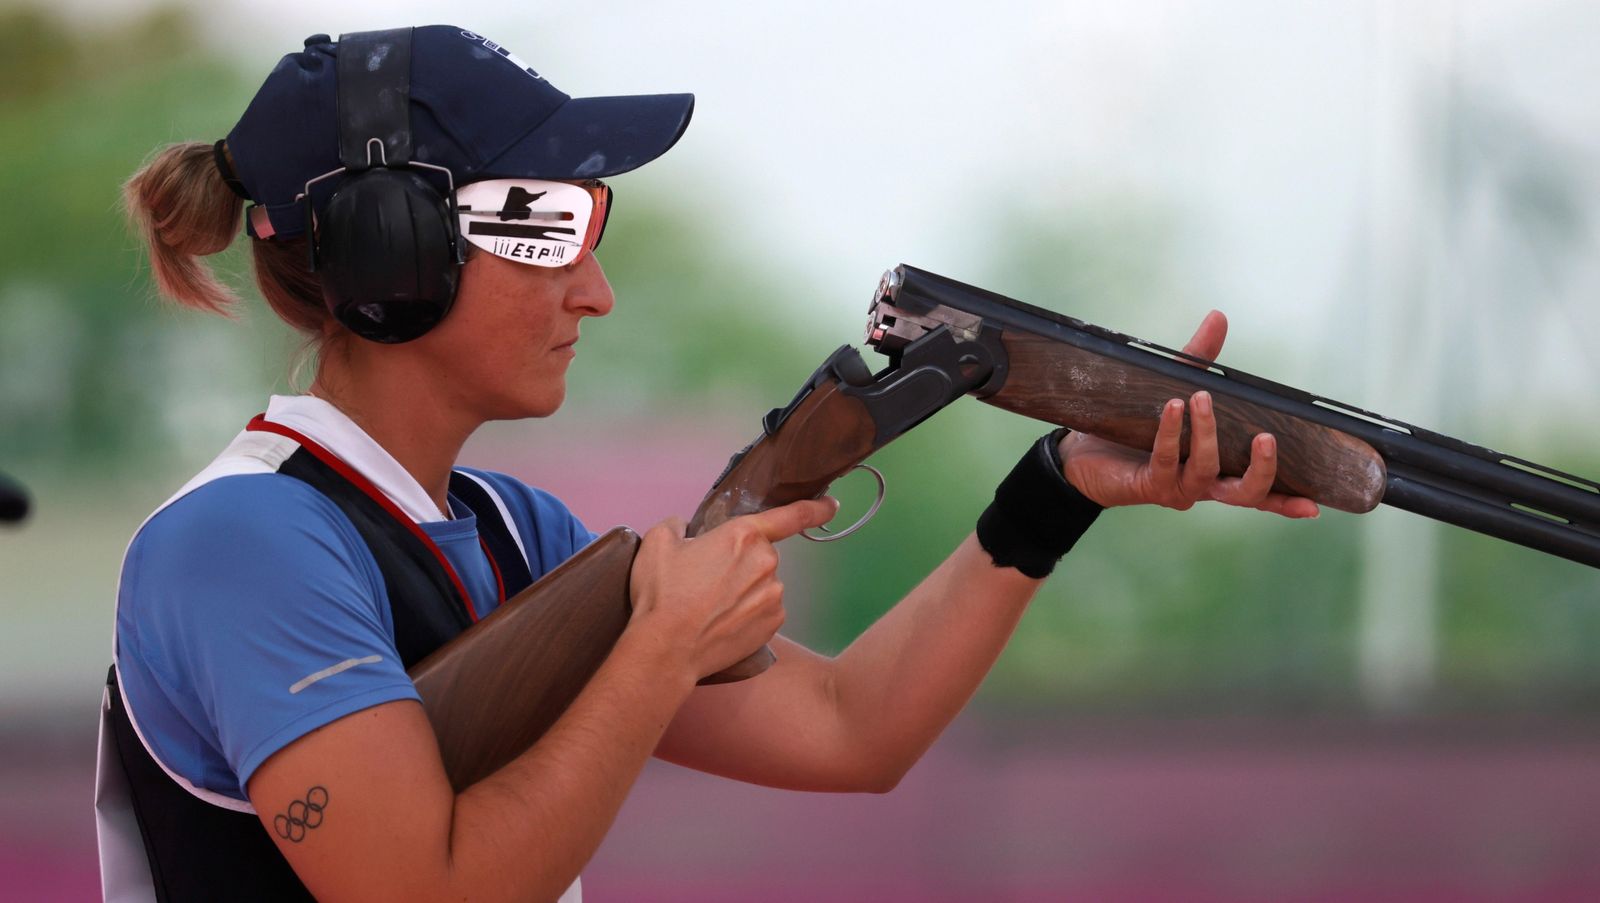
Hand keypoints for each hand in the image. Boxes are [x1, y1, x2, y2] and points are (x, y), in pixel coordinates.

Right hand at [628, 498, 837, 679]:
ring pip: (762, 584)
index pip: (792, 516)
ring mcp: (774, 595)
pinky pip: (764, 609)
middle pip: (761, 554)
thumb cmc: (663, 593)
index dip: (815, 508)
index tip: (830, 505)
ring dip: (745, 589)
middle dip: (740, 562)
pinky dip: (749, 612)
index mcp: (744, 535)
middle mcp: (767, 562)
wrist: (668, 648)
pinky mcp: (773, 624)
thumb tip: (684, 527)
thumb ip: (677, 525)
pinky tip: (724, 621)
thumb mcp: (658, 543)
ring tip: (711, 606)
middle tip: (708, 579)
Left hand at [1057, 311, 1319, 518]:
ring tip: (1200, 398)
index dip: (1285, 500)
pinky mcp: (1148, 484)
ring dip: (1207, 434)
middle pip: (1244, 493)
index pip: (1257, 490)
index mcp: (1216, 470)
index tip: (1315, 505)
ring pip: (1206, 471)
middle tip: (1266, 438)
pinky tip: (1172, 408)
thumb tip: (1219, 316)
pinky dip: (1171, 433)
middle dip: (1261, 470)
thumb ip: (1197, 360)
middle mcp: (1201, 485)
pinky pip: (1166, 460)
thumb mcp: (1171, 387)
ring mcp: (1176, 488)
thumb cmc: (1130, 426)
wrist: (1079, 453)